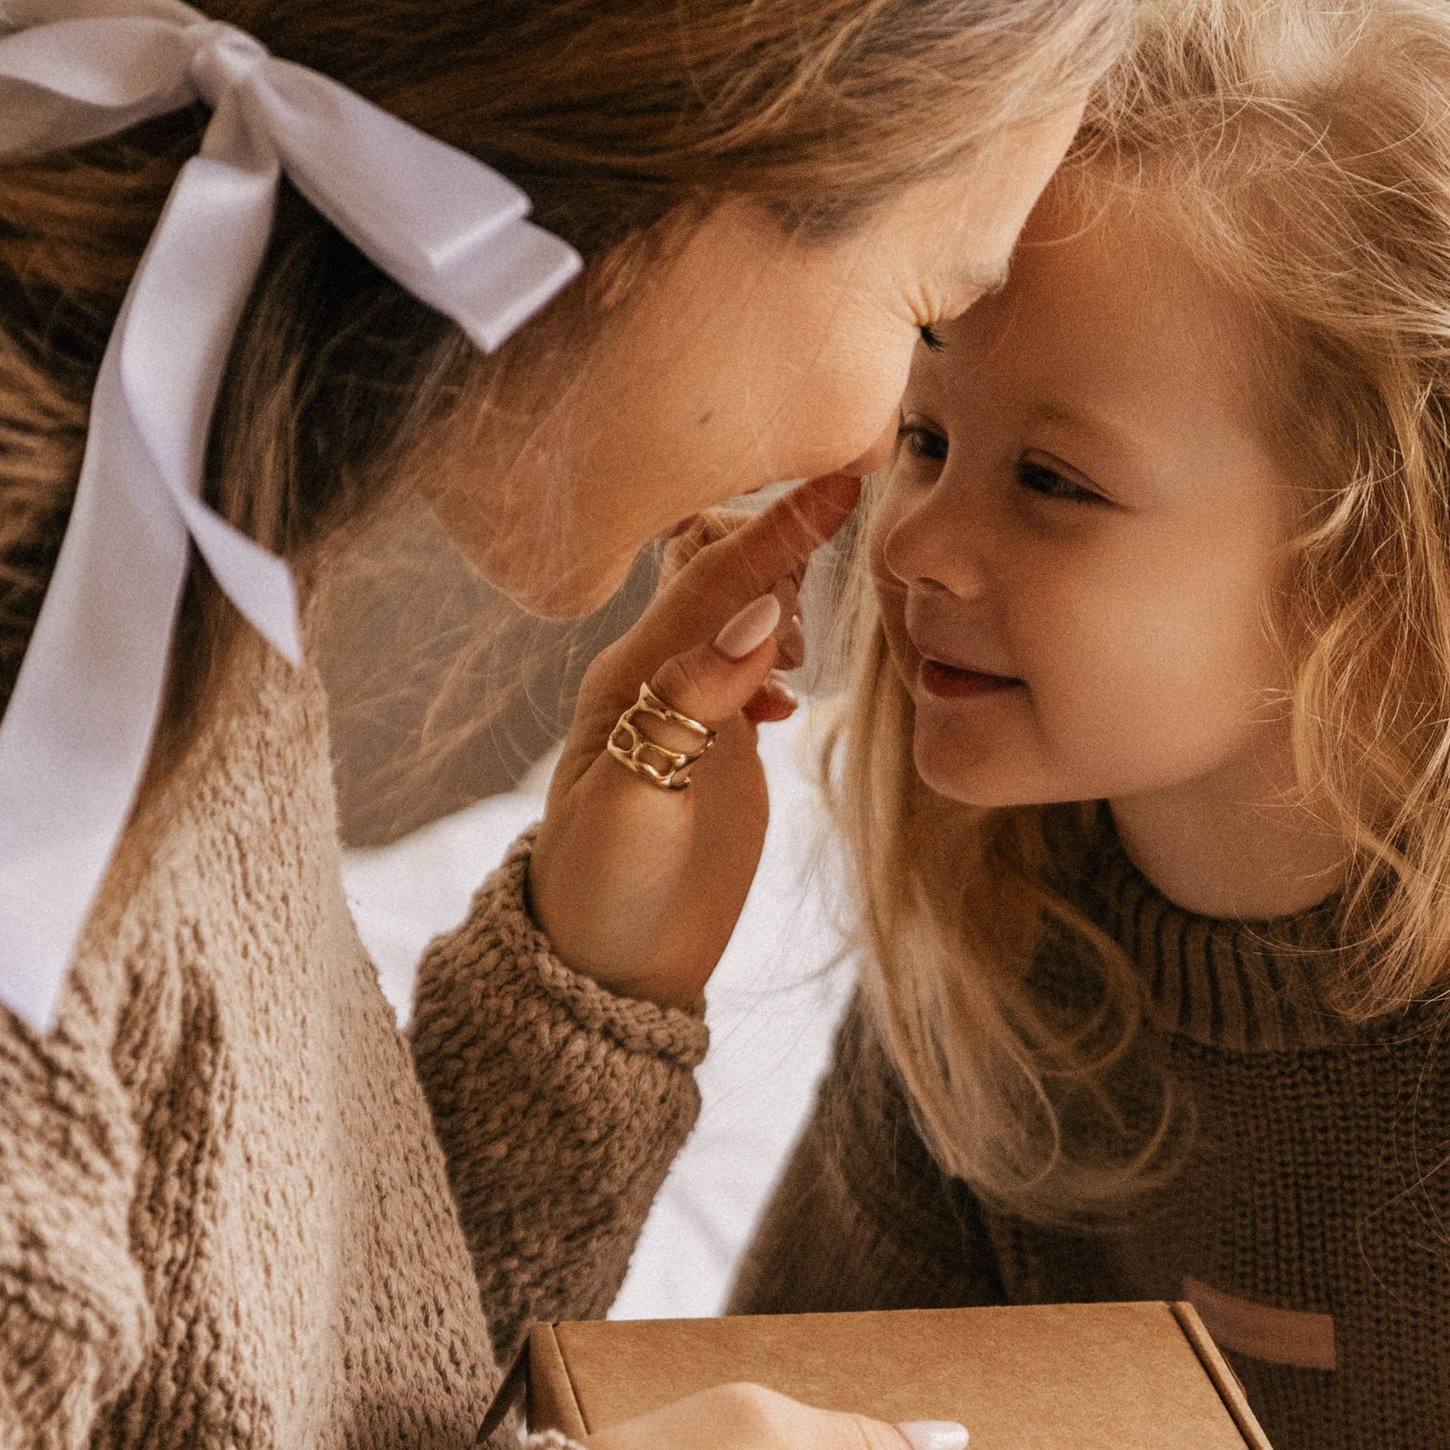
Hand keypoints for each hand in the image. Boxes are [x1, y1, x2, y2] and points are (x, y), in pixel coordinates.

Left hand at [528, 471, 859, 1002]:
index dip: (780, 529)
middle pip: (718, 568)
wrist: (606, 970)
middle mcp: (655, 678)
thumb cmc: (607, 894)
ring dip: (781, 597)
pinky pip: (751, 658)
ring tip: (805, 641)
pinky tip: (793, 689)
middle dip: (773, 549)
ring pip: (738, 608)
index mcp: (631, 679)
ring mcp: (687, 707)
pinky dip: (780, 646)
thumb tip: (754, 617)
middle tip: (819, 577)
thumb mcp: (638, 804)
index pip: (715, 578)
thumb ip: (690, 708)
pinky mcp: (716, 742)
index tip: (843, 479)